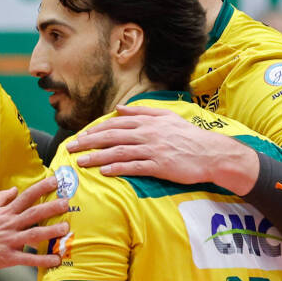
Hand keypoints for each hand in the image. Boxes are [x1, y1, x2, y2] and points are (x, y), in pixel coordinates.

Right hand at [0, 176, 67, 272]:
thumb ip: (0, 198)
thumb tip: (14, 190)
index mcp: (4, 212)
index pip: (26, 196)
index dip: (41, 188)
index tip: (55, 181)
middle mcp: (9, 225)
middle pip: (34, 213)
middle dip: (52, 207)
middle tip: (67, 202)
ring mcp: (9, 241)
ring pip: (34, 234)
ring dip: (51, 232)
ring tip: (65, 228)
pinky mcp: (8, 258)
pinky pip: (28, 259)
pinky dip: (43, 260)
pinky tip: (55, 260)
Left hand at [66, 103, 259, 191]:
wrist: (211, 153)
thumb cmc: (189, 136)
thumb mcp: (167, 117)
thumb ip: (143, 111)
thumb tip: (120, 108)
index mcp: (148, 122)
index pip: (116, 124)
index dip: (96, 129)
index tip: (81, 135)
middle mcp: (148, 134)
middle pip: (112, 136)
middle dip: (88, 141)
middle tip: (71, 147)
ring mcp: (153, 150)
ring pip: (119, 151)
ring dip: (97, 156)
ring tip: (80, 161)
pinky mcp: (160, 166)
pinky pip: (134, 167)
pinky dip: (118, 168)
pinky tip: (104, 172)